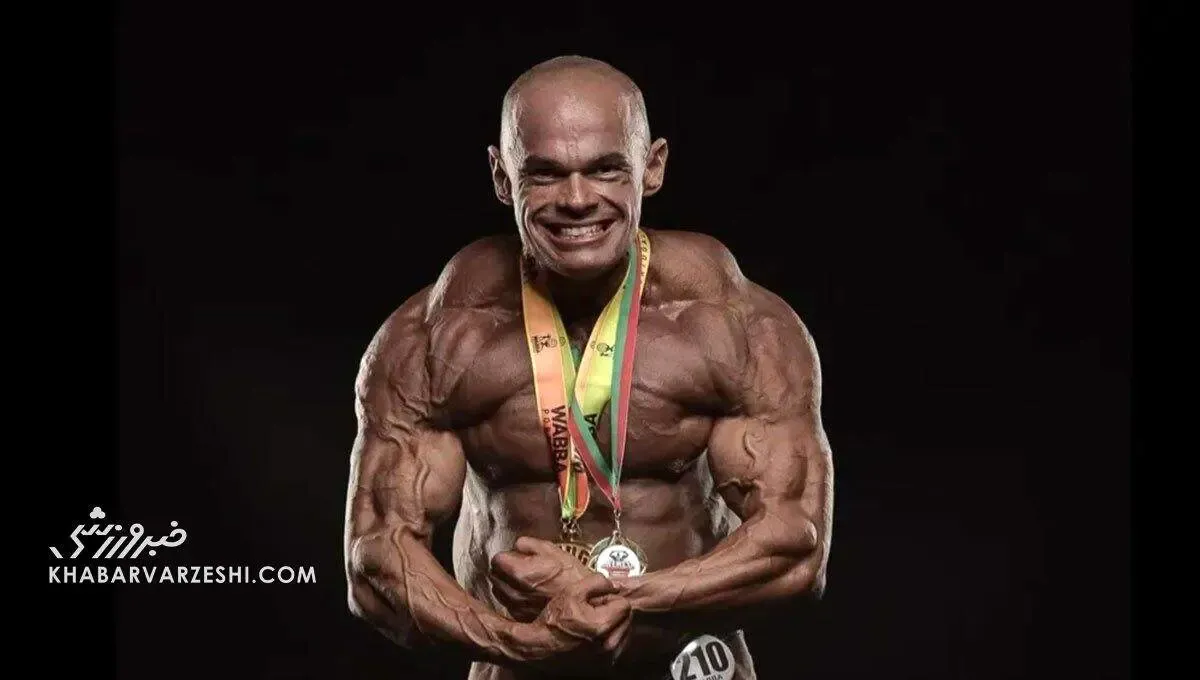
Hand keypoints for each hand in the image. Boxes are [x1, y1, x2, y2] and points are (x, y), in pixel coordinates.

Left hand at [490, 536, 592, 621]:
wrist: (585, 604)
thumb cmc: (572, 577)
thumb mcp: (554, 551)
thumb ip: (530, 544)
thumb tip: (518, 545)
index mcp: (519, 572)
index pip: (497, 559)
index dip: (506, 555)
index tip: (514, 556)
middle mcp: (513, 591)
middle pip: (495, 575)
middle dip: (503, 569)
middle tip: (518, 566)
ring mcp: (516, 606)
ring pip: (498, 591)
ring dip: (505, 584)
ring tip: (522, 580)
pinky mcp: (522, 616)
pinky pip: (508, 604)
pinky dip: (513, 598)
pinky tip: (527, 594)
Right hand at [518, 572, 633, 673]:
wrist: (542, 643)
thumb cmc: (555, 619)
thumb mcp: (573, 591)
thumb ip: (598, 582)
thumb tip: (615, 586)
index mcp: (603, 624)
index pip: (624, 604)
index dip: (609, 599)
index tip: (596, 601)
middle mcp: (608, 642)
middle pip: (626, 618)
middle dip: (613, 611)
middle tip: (593, 611)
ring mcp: (606, 655)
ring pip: (624, 632)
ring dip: (613, 624)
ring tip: (593, 622)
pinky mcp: (604, 662)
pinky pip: (617, 645)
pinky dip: (610, 638)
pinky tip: (595, 635)